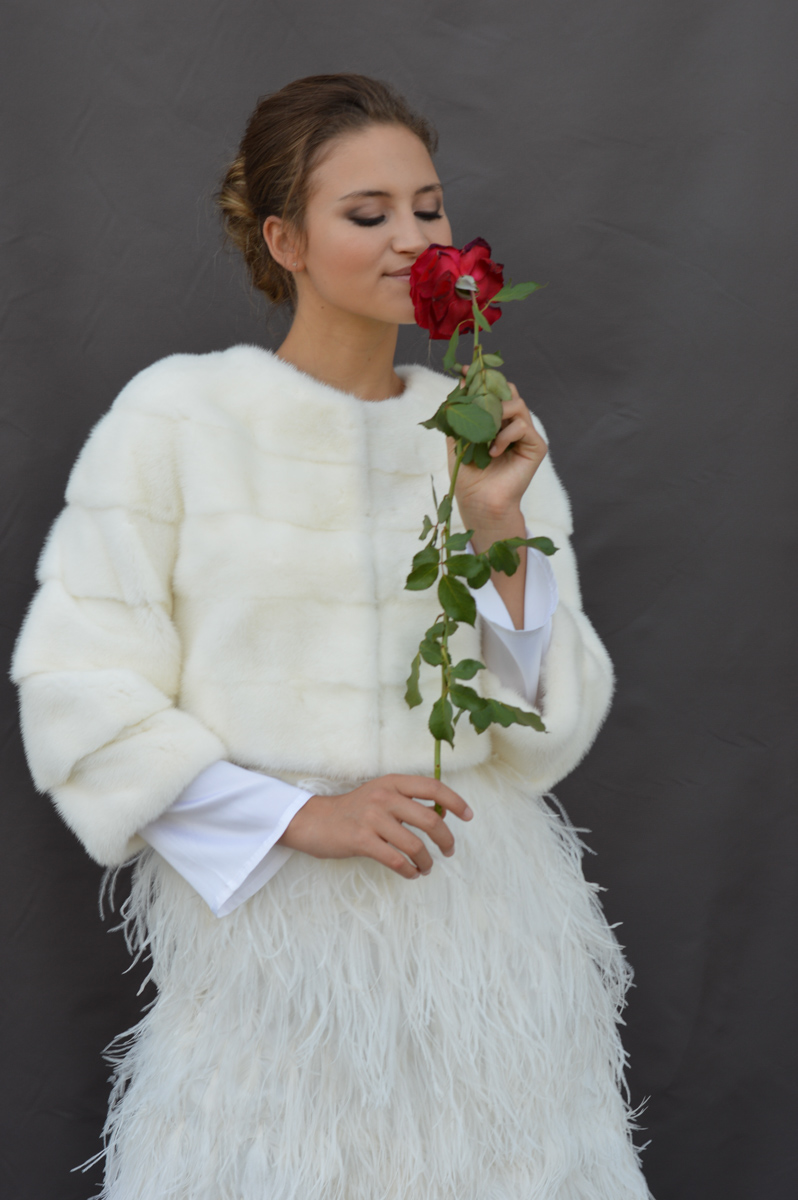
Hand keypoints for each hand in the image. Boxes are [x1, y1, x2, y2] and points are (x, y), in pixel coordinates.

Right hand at [277, 774, 472, 879]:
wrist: (314, 821)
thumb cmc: (353, 811)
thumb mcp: (381, 796)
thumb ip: (408, 802)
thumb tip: (441, 813)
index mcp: (393, 783)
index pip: (433, 787)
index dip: (456, 801)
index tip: (468, 816)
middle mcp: (384, 796)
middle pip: (430, 819)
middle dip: (446, 840)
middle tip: (449, 851)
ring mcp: (372, 818)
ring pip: (415, 845)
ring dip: (427, 861)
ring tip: (427, 868)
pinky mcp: (361, 840)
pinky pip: (396, 860)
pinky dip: (409, 871)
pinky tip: (412, 874)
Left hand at [448, 374, 547, 528]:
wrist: (479, 501)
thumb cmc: (468, 475)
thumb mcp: (458, 438)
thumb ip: (461, 413)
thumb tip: (461, 383)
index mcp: (496, 420)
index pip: (493, 391)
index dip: (481, 378)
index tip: (464, 370)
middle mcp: (512, 423)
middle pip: (508, 391)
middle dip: (490, 391)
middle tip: (474, 399)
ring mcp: (526, 433)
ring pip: (517, 404)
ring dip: (496, 413)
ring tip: (483, 433)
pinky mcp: (536, 445)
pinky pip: (522, 426)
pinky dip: (504, 435)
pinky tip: (492, 451)